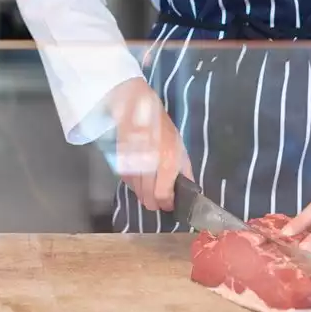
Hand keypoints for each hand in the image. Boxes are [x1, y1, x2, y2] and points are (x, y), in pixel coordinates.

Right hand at [110, 78, 192, 212]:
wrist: (135, 107)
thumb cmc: (161, 126)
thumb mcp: (180, 146)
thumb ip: (185, 170)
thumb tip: (190, 189)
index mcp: (167, 163)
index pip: (163, 196)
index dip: (167, 204)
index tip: (170, 203)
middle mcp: (149, 167)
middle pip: (148, 199)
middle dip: (155, 202)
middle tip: (161, 196)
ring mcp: (133, 165)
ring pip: (137, 193)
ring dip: (144, 192)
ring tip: (151, 183)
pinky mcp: (121, 163)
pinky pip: (128, 182)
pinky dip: (134, 183)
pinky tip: (140, 175)